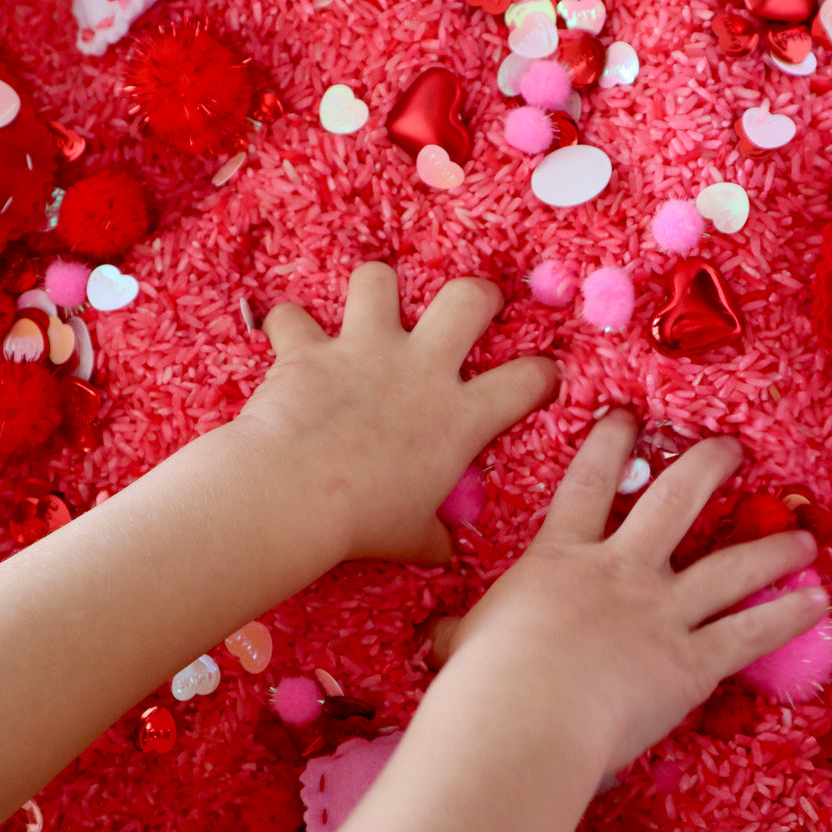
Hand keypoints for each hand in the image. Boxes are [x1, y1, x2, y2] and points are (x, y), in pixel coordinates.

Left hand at [232, 262, 558, 564]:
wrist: (294, 495)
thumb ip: (434, 536)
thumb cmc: (362, 523)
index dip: (544, 373)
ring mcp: (363, 351)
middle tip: (473, 309)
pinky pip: (292, 318)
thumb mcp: (413, 538)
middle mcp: (419, 369)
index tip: (545, 375)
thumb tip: (444, 550)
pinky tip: (287, 338)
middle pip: (467, 298)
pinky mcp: (309, 350)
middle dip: (477, 295)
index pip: (526, 381)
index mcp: (458, 417)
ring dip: (375, 289)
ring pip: (379, 281)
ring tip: (372, 305)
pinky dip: (288, 326)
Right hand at [428, 411, 828, 769]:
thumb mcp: (463, 642)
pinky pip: (748, 634)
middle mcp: (619, 572)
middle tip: (733, 446)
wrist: (523, 712)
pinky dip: (785, 617)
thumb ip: (463, 634)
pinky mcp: (690, 661)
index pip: (586, 486)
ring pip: (727, 568)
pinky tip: (816, 602)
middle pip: (673, 504)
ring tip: (802, 534)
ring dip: (768, 549)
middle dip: (706, 469)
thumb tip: (440, 643)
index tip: (629, 415)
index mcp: (560, 558)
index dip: (609, 445)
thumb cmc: (482, 678)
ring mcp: (660, 613)